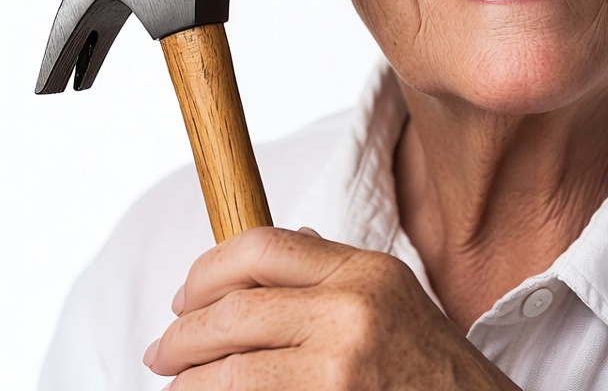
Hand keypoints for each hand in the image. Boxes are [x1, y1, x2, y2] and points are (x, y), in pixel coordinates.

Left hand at [143, 227, 519, 389]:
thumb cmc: (429, 362)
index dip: (209, 269)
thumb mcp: (391, 294)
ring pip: (229, 371)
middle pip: (234, 310)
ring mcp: (339, 369)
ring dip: (187, 381)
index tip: (185, 293)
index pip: (262, 247)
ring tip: (175, 384)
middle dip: (181, 333)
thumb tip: (269, 253)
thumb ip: (331, 270)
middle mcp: (351, 311)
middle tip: (160, 349)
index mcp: (364, 270)